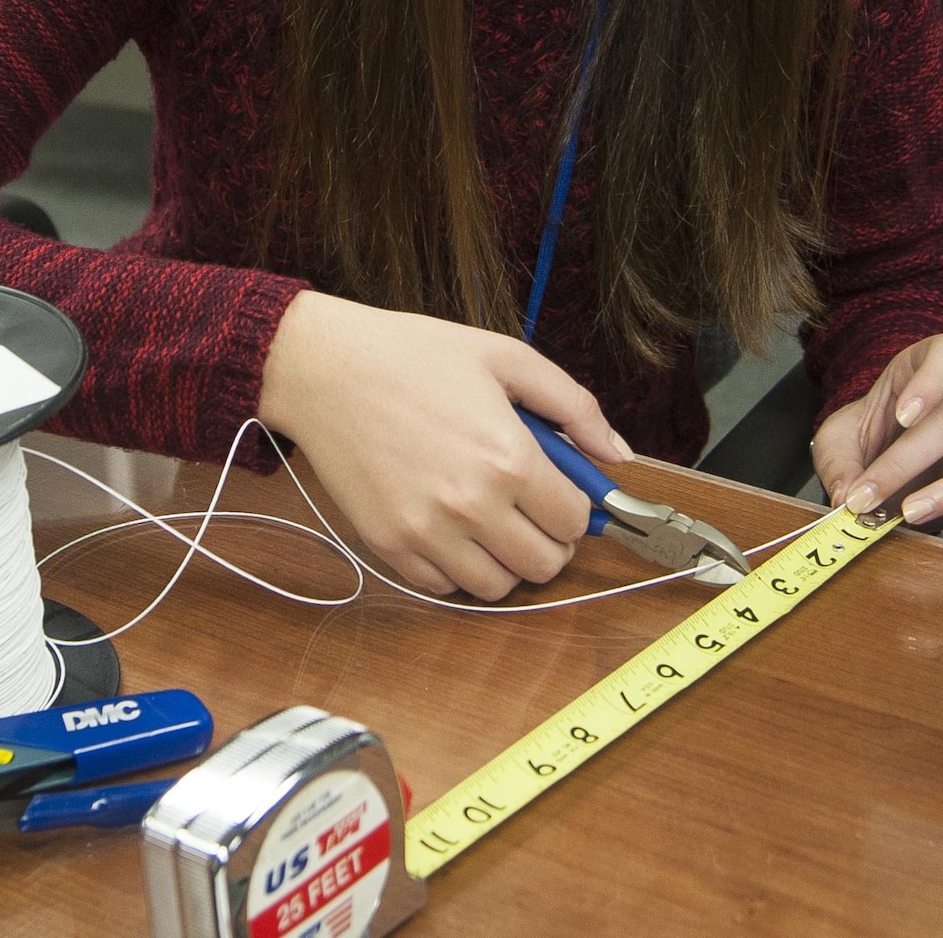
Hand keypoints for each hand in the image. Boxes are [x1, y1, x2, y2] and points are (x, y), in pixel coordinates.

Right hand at [257, 289, 631, 598]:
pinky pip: (443, 588)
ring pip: (496, 587)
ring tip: (488, 521)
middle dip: (547, 539)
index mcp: (510, 458)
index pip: (574, 521)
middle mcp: (472, 505)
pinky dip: (454, 568)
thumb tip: (618, 456)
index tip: (557, 492)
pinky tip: (447, 527)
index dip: (574, 507)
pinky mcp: (389, 545)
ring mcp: (427, 532)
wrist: (323, 367)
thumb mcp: (503, 358)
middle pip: (544, 565)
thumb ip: (573, 406)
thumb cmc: (412, 355)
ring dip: (503, 561)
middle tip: (527, 509)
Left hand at [811, 334, 942, 537]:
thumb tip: (847, 496)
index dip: (931, 380)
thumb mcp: (837, 441)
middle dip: (907, 462)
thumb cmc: (867, 440)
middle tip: (870, 496)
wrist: (885, 463)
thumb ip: (838, 464)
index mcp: (925, 370)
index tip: (902, 415)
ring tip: (912, 515)